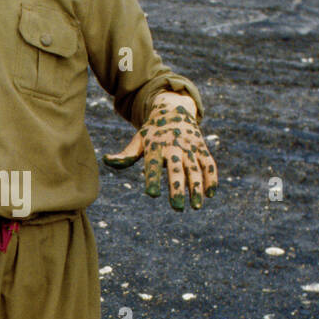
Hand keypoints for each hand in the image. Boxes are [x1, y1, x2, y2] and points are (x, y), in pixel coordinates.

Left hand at [103, 99, 217, 209]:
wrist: (174, 110)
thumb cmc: (152, 133)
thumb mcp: (138, 141)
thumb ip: (126, 155)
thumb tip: (106, 160)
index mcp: (155, 146)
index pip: (152, 164)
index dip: (152, 178)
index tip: (152, 194)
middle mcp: (173, 147)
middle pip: (175, 169)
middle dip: (177, 188)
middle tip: (177, 208)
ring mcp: (189, 147)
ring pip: (194, 169)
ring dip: (196, 188)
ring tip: (195, 206)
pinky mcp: (202, 148)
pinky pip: (209, 164)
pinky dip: (211, 178)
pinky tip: (210, 195)